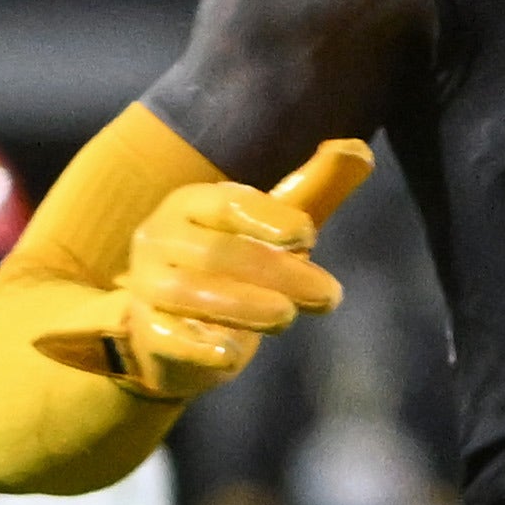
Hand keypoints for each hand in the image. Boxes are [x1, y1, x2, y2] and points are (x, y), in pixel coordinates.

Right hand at [107, 139, 365, 401]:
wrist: (171, 331)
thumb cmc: (233, 267)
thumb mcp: (274, 227)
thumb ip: (315, 189)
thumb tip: (358, 149)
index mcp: (191, 205)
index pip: (227, 203)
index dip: (270, 218)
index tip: (309, 237)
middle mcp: (161, 241)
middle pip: (218, 252)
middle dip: (279, 273)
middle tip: (330, 295)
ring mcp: (147, 288)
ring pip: (188, 292)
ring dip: (242, 306)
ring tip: (287, 317)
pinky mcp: (146, 334)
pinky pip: (165, 337)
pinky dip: (197, 346)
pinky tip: (230, 355)